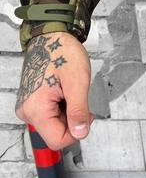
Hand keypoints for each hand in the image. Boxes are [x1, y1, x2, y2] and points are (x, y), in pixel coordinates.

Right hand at [14, 32, 94, 150]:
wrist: (51, 36)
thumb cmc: (62, 53)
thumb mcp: (77, 83)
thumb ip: (78, 111)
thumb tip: (80, 133)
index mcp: (36, 109)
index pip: (58, 141)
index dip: (77, 131)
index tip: (86, 113)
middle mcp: (27, 111)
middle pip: (56, 133)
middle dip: (72, 120)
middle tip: (77, 97)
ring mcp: (29, 106)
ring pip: (54, 124)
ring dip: (68, 112)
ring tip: (69, 91)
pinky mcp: (32, 102)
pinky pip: (50, 114)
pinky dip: (62, 106)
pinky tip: (64, 91)